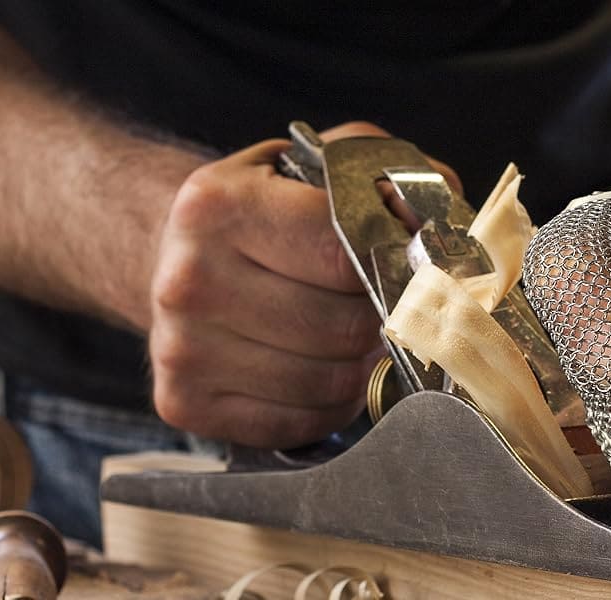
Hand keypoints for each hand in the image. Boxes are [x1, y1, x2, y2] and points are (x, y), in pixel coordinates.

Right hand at [149, 122, 456, 447]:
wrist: (171, 253)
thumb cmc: (264, 211)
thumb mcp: (316, 166)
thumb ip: (387, 179)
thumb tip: (438, 231)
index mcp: (216, 205)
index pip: (345, 253)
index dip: (393, 266)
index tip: (411, 268)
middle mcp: (187, 279)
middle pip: (342, 327)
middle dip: (380, 321)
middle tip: (384, 307)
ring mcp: (181, 348)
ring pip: (328, 383)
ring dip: (360, 367)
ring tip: (354, 338)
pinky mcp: (185, 403)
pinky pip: (299, 422)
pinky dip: (328, 405)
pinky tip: (319, 369)